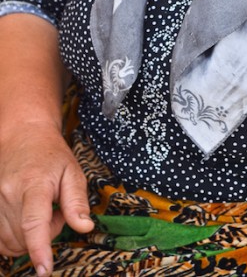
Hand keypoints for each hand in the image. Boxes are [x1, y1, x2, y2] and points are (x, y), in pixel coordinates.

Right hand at [0, 122, 93, 275]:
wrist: (23, 136)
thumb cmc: (51, 155)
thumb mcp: (72, 172)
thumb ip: (77, 201)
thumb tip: (84, 227)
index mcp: (34, 184)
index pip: (33, 222)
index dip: (39, 248)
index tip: (45, 268)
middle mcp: (8, 193)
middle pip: (24, 237)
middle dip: (45, 235)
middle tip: (57, 212)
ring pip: (10, 242)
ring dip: (29, 237)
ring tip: (42, 211)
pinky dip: (15, 238)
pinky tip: (26, 219)